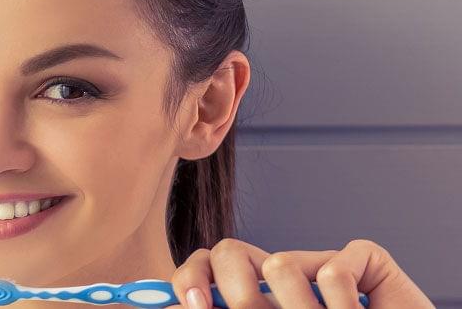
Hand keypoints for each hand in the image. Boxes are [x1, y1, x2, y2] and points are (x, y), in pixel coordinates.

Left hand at [169, 238, 432, 308]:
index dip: (190, 281)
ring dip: (300, 308)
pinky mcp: (365, 257)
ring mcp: (322, 262)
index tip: (194, 307)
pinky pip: (333, 271)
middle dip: (237, 295)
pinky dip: (345, 302)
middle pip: (229, 252)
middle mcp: (283, 275)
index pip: (203, 268)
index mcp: (254, 296)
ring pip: (279, 263)